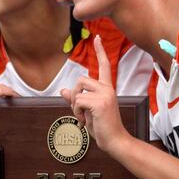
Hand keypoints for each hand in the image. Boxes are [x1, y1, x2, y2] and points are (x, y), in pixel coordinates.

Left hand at [60, 36, 125, 152]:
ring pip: (78, 90)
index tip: (97, 37)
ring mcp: (105, 95)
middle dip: (75, 95)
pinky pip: (78, 101)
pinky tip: (86, 121)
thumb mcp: (87, 112)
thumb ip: (77, 100)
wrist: (115, 141)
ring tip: (84, 117)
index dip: (100, 51)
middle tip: (80, 111)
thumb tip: (63, 90)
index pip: (104, 65)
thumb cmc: (102, 128)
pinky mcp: (100, 103)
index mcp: (107, 88)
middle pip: (81, 79)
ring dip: (75, 106)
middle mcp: (108, 89)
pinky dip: (77, 113)